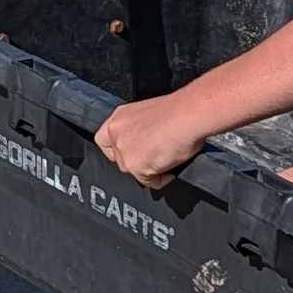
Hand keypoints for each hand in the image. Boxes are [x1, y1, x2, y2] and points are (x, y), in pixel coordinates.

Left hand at [92, 95, 210, 189]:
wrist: (189, 115)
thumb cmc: (179, 111)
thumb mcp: (149, 116)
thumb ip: (138, 131)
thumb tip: (145, 143)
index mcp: (119, 118)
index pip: (104, 141)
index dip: (119, 150)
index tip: (132, 153)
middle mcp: (116, 133)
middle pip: (120, 160)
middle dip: (137, 161)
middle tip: (157, 155)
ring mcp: (123, 150)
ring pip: (133, 171)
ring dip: (150, 169)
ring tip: (168, 156)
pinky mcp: (135, 165)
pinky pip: (149, 181)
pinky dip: (163, 177)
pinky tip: (172, 162)